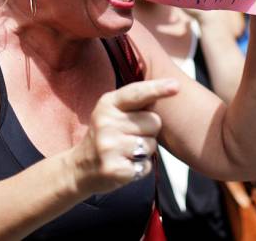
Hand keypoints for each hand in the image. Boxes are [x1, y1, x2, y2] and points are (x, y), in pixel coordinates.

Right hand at [73, 79, 178, 193]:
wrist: (80, 167)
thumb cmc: (107, 135)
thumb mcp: (112, 112)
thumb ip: (135, 102)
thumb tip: (171, 88)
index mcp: (108, 104)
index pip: (137, 93)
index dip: (158, 89)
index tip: (176, 85)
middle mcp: (106, 123)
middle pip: (154, 121)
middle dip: (149, 130)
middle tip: (129, 136)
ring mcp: (109, 147)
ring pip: (152, 145)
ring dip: (145, 150)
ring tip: (126, 151)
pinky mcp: (115, 169)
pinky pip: (146, 165)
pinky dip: (140, 167)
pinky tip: (124, 165)